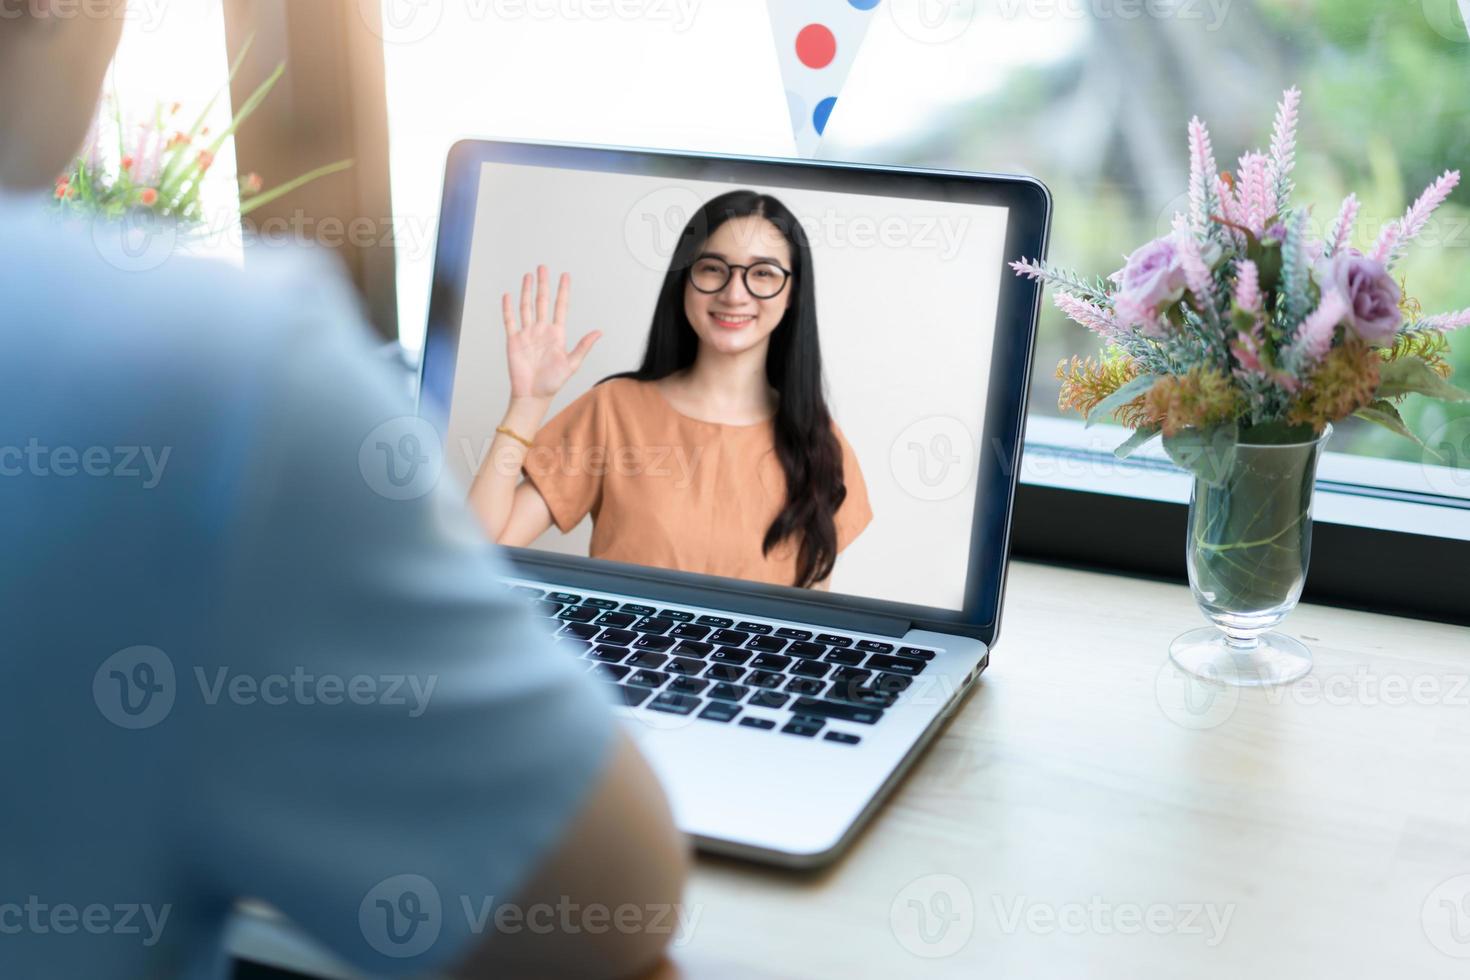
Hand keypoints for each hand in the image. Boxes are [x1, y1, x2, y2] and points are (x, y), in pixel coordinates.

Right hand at [503, 265, 601, 401]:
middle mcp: (541, 330)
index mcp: (557, 334)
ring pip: (526, 307)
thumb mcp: (571, 364)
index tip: (565, 275)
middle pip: (542, 301)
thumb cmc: (553, 382)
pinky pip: (510, 321)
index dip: (563, 291)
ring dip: (526, 291)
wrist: (533, 395)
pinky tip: (508, 295)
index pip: (561, 307)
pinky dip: (508, 308)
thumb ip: (583, 346)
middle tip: (543, 267)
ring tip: (528, 275)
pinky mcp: (513, 340)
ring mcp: (527, 334)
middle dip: (543, 284)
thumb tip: (599, 332)